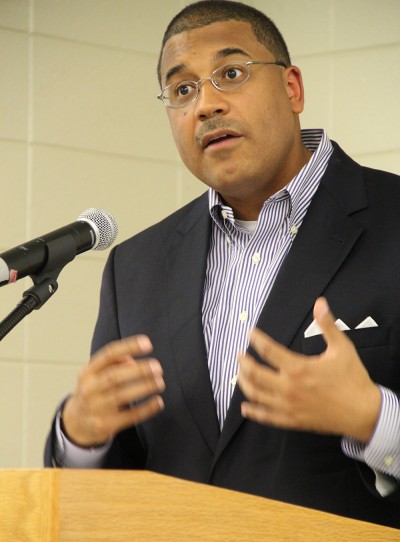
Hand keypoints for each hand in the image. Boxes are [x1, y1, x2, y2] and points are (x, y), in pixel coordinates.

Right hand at [62, 335, 164, 446]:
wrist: (75, 424)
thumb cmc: (94, 392)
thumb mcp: (96, 374)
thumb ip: (114, 363)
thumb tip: (133, 359)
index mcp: (88, 372)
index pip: (108, 355)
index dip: (128, 347)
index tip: (147, 343)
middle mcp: (89, 389)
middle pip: (114, 376)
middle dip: (138, 370)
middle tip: (157, 367)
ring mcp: (96, 409)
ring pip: (121, 396)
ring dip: (144, 387)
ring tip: (160, 382)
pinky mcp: (105, 426)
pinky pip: (129, 417)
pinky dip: (146, 409)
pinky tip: (158, 402)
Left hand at [238, 297, 380, 441]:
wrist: (364, 412)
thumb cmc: (352, 379)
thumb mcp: (342, 348)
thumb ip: (327, 324)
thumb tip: (320, 303)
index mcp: (299, 368)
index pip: (268, 351)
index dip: (257, 340)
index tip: (251, 333)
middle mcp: (289, 388)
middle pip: (255, 374)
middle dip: (244, 362)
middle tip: (240, 355)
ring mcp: (289, 406)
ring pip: (256, 395)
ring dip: (244, 383)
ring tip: (240, 374)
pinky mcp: (292, 421)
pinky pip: (267, 417)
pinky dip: (253, 412)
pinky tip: (245, 407)